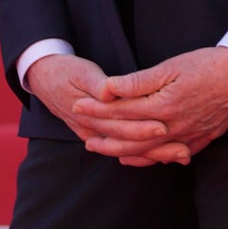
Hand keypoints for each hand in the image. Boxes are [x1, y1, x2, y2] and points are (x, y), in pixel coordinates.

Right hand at [25, 52, 169, 156]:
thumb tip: (108, 93)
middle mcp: (93, 129)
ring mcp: (94, 135)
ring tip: (183, 155)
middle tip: (183, 148)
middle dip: (156, 147)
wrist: (44, 79)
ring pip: (127, 150)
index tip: (164, 126)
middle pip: (128, 142)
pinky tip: (164, 156)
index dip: (141, 127)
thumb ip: (97, 84)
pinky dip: (143, 155)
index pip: (119, 125)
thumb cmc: (66, 72)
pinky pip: (122, 149)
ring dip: (155, 154)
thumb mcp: (81, 72)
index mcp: (90, 114)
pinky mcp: (98, 134)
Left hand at [73, 46, 227, 167]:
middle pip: (130, 137)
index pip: (121, 111)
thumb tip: (109, 88)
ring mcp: (188, 136)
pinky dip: (150, 159)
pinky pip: (171, 156)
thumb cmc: (209, 64)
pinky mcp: (202, 138)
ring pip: (148, 151)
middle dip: (103, 135)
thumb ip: (139, 81)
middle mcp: (174, 126)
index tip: (78, 106)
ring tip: (102, 149)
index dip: (97, 110)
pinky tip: (138, 159)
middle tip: (82, 134)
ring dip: (122, 151)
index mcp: (163, 106)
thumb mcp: (171, 66)